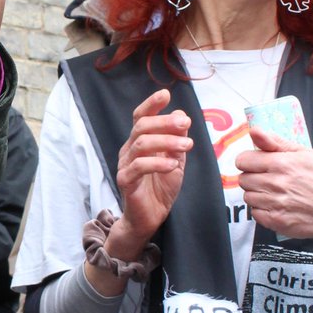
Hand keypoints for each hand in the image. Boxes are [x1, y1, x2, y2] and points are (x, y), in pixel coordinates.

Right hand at [112, 88, 191, 250]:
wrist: (149, 218)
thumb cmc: (160, 188)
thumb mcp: (175, 160)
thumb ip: (177, 141)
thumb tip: (182, 116)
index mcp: (139, 142)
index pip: (140, 117)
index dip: (151, 104)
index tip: (165, 94)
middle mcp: (129, 150)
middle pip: (141, 126)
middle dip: (165, 122)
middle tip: (186, 124)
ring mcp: (125, 165)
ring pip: (141, 144)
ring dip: (166, 141)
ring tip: (187, 145)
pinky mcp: (125, 181)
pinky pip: (138, 167)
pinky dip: (158, 163)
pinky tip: (174, 165)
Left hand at [235, 126, 312, 247]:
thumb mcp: (303, 154)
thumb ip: (275, 141)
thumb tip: (254, 131)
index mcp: (282, 163)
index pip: (242, 160)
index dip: (248, 162)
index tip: (257, 165)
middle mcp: (277, 183)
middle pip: (243, 179)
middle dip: (253, 178)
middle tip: (270, 180)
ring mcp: (276, 203)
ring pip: (247, 196)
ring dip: (258, 195)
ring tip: (276, 194)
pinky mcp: (275, 220)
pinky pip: (255, 213)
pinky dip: (263, 211)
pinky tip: (278, 206)